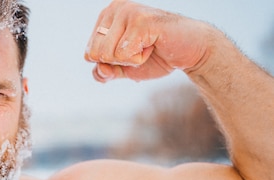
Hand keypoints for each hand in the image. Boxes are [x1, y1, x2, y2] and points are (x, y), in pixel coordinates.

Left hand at [84, 0, 210, 82]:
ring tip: (146, 46)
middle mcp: (115, 8)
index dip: (111, 63)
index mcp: (106, 17)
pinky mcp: (140, 20)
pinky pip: (123, 54)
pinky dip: (139, 58)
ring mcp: (127, 11)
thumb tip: (99, 69)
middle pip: (96, 54)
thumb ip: (105, 71)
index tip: (130, 52)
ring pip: (108, 55)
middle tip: (140, 50)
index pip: (89, 54)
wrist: (190, 52)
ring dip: (130, 60)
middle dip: (119, 62)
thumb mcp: (123, 68)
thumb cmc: (156, 56)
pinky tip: (152, 45)